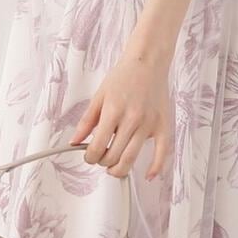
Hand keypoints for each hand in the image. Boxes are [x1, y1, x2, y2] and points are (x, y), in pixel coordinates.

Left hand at [70, 49, 171, 180]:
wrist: (147, 63)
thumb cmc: (123, 77)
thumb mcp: (99, 96)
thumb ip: (86, 121)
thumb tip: (74, 141)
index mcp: (113, 111)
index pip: (98, 146)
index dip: (89, 157)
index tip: (88, 156)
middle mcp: (132, 119)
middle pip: (114, 156)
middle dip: (103, 162)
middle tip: (100, 158)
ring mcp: (149, 124)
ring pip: (132, 158)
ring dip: (119, 169)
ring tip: (114, 167)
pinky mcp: (163, 125)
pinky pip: (163, 152)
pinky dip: (156, 167)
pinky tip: (149, 175)